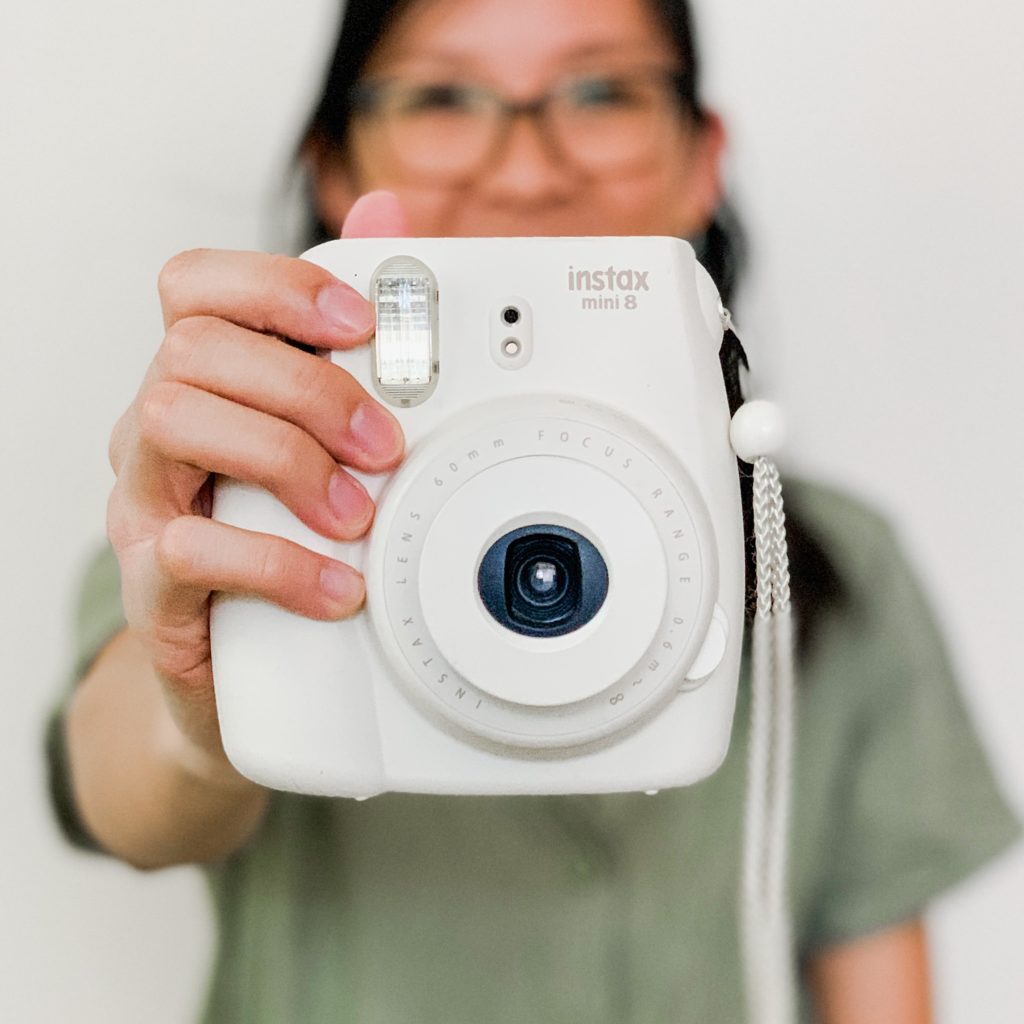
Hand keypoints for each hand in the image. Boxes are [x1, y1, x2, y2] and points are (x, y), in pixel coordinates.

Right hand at [106, 191, 408, 765]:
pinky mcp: (151, 585)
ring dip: (286, 459)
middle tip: (384, 444)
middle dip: (308, 388)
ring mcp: (142, 502)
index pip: (195, 286)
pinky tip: (338, 585)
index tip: (361, 324)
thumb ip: (352, 329)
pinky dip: (280, 565)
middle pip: (195, 348)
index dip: (276, 287)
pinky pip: (189, 549)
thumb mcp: (325, 432)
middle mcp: (156, 427)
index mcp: (201, 379)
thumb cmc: (287, 532)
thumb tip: (389, 219)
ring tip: (356, 514)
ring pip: (172, 420)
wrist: (249, 663)